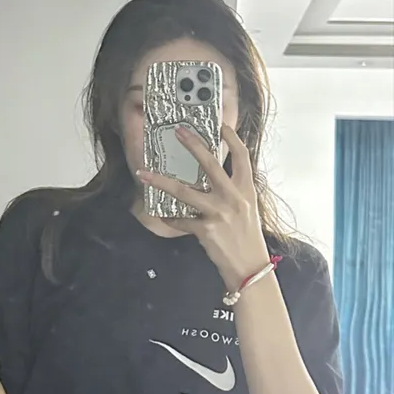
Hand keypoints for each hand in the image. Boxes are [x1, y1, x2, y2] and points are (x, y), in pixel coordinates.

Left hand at [137, 124, 269, 289]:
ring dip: (160, 182)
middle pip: (210, 164)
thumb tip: (212, 176)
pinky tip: (160, 215)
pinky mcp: (206, 229)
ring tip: (144, 174)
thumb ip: (233, 190)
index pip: (242, 157)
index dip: (231, 138)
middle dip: (193, 144)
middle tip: (179, 131)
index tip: (220, 125)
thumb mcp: (247, 208)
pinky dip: (168, 218)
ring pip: (184, 191)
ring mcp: (219, 212)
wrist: (250, 267)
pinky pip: (180, 220)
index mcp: (246, 190)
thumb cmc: (246, 237)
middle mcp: (234, 197)